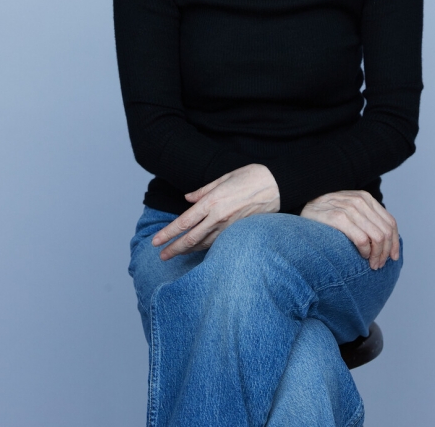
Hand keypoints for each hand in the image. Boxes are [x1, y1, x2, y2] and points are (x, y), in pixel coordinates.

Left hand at [152, 164, 279, 260]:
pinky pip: (217, 243)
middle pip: (190, 238)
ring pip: (203, 243)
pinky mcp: (239, 231)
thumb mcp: (224, 177)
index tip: (156, 241)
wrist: (278, 186)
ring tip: (176, 254)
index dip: (168, 233)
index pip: (184, 222)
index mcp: (212, 201)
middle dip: (174, 249)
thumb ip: (204, 190)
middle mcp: (218, 217)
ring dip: (187, 251)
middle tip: (162, 256)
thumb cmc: (252, 176)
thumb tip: (188, 198)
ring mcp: (229, 226)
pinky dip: (205, 248)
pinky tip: (198, 250)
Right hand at [300, 191, 399, 268]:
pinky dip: (365, 251)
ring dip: (377, 255)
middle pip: (386, 231)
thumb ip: (366, 219)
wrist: (301, 208)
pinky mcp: (337, 218)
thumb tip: (387, 240)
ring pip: (377, 237)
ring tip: (371, 264)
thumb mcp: (349, 211)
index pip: (390, 222)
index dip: (395, 242)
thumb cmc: (325, 215)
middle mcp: (360, 200)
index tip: (393, 257)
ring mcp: (349, 208)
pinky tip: (361, 256)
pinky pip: (362, 239)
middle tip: (378, 265)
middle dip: (385, 252)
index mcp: (366, 198)